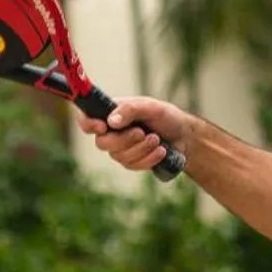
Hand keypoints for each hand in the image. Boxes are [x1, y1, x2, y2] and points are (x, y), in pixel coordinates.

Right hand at [76, 95, 193, 172]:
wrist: (184, 137)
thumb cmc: (166, 116)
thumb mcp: (150, 106)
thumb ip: (130, 109)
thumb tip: (111, 121)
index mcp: (112, 113)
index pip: (86, 119)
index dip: (88, 124)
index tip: (102, 126)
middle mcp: (111, 131)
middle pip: (101, 143)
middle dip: (124, 140)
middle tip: (142, 133)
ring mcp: (120, 148)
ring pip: (118, 156)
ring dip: (141, 149)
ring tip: (156, 139)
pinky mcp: (131, 162)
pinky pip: (132, 165)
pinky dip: (148, 159)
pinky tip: (160, 151)